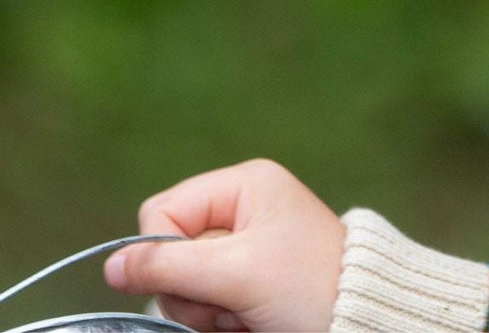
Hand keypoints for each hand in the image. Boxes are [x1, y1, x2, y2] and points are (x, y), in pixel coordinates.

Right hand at [103, 159, 345, 331]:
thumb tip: (111, 264)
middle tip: (232, 302)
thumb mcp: (236, 273)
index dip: (163, 253)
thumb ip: (168, 266)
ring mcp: (242, 246)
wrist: (361, 320)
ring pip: (181, 286)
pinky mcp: (244, 281)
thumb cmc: (307, 287)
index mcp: (244, 185)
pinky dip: (217, 321)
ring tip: (247, 314)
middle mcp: (241, 207)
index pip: (162, 211)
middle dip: (191, 291)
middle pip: (168, 253)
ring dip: (205, 311)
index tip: (200, 278)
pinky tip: (247, 323)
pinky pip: (202, 304)